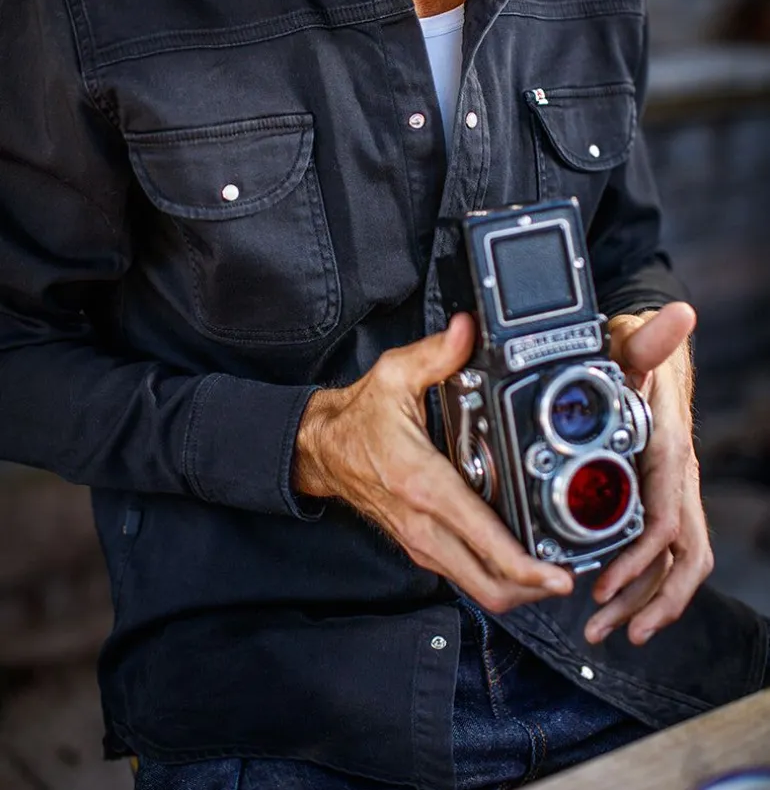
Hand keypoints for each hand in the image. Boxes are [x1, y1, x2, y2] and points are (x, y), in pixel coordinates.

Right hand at [294, 314, 573, 613]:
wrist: (320, 449)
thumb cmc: (357, 418)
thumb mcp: (393, 375)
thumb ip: (437, 353)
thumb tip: (468, 330)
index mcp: (423, 484)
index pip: (482, 540)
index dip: (526, 565)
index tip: (559, 573)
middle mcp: (423, 524)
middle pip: (487, 585)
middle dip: (533, 589)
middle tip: (570, 577)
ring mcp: (420, 542)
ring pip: (476, 588)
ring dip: (517, 588)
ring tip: (552, 571)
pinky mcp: (419, 546)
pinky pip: (462, 576)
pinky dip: (494, 576)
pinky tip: (518, 559)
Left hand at [585, 302, 713, 645]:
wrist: (650, 345)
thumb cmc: (637, 348)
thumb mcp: (634, 341)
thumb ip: (650, 337)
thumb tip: (678, 314)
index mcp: (669, 452)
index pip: (663, 521)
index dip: (638, 562)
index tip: (605, 588)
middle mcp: (677, 477)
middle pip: (682, 559)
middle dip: (650, 602)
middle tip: (610, 632)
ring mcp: (670, 489)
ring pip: (675, 562)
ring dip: (646, 601)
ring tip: (608, 632)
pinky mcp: (658, 493)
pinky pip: (663, 549)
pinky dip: (645, 579)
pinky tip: (617, 598)